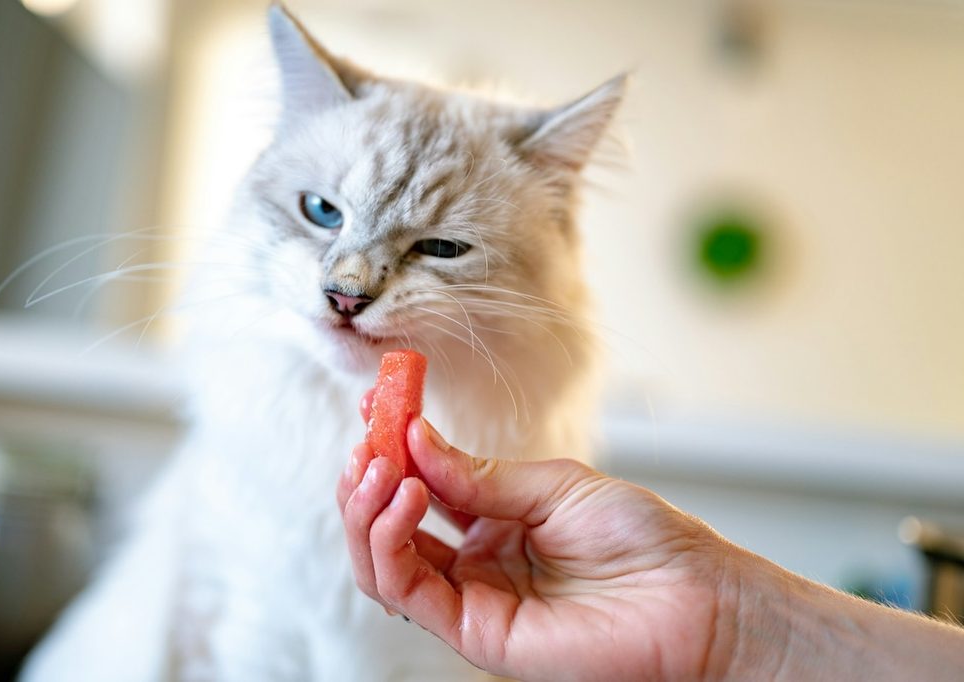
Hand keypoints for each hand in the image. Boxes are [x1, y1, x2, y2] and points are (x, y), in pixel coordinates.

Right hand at [336, 410, 742, 680]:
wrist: (694, 595)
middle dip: (369, 477)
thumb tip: (415, 437)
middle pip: (390, 526)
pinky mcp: (477, 634)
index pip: (420, 486)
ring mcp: (473, 600)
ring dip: (366, 510)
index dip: (391, 447)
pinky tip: (407, 494)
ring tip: (381, 464)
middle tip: (370, 433)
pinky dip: (391, 540)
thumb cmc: (643, 538)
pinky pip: (409, 591)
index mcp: (494, 525)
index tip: (374, 403)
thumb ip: (478, 474)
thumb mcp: (552, 484)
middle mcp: (476, 564)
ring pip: (383, 563)